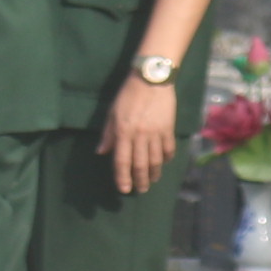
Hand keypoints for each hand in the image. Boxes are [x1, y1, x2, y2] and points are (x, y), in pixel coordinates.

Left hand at [103, 74, 179, 195]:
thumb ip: (108, 134)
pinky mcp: (168, 128)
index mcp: (123, 132)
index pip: (121, 160)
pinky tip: (164, 163)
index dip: (122, 177)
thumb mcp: (112, 113)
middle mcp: (139, 135)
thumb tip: (101, 152)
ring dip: (154, 173)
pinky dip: (167, 158)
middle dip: (140, 180)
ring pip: (156, 160)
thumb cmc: (127, 95)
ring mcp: (156, 133)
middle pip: (140, 164)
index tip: (124, 189)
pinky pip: (168, 148)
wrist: (151, 80)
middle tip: (140, 190)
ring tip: (152, 181)